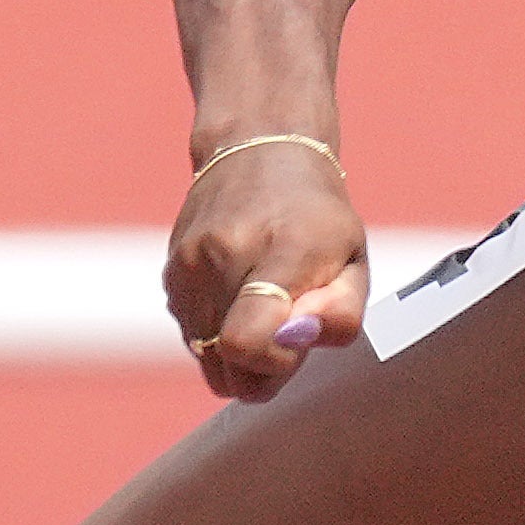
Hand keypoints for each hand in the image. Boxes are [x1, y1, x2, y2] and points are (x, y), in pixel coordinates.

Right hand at [164, 135, 366, 406]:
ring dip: (240, 355)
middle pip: (228, 366)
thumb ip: (339, 313)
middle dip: (263, 368)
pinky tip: (241, 298)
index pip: (246, 339)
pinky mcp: (171, 275)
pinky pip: (194, 340)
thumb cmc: (317, 218)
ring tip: (266, 310)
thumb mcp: (354, 260)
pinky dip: (219, 335)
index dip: (273, 362)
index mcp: (281, 251)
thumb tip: (296, 339)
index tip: (297, 339)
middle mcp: (223, 255)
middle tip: (288, 330)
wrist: (259, 156)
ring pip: (208, 361)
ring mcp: (188, 266)